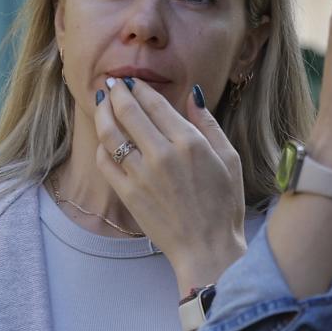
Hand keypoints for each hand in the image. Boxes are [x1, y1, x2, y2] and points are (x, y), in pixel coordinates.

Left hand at [93, 79, 245, 291]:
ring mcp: (141, 175)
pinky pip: (105, 162)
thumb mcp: (229, 159)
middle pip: (129, 112)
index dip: (140, 88)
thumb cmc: (224, 206)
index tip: (133, 81)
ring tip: (102, 102)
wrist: (207, 248)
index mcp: (190, 143)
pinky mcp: (128, 194)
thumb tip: (193, 96)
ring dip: (103, 113)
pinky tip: (105, 139)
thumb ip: (209, 125)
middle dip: (117, 92)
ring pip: (111, 133)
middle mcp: (162, 155)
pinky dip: (102, 146)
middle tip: (112, 83)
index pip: (155, 104)